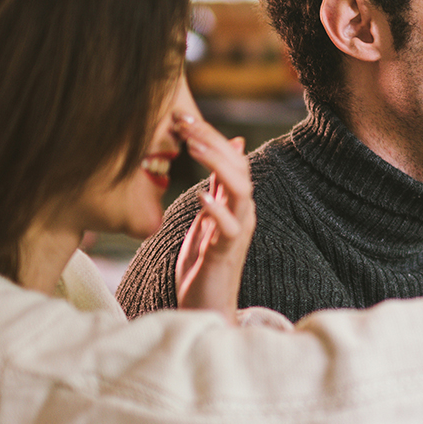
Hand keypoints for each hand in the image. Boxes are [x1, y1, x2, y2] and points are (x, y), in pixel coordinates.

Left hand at [175, 115, 254, 317]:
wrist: (207, 308)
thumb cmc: (204, 265)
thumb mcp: (208, 217)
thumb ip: (219, 186)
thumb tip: (232, 148)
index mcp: (236, 203)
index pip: (231, 157)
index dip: (209, 134)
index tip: (180, 115)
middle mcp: (242, 213)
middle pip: (239, 166)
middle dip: (211, 139)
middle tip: (182, 120)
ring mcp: (237, 233)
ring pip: (241, 190)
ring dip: (218, 165)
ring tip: (192, 147)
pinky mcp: (226, 254)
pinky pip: (230, 228)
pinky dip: (217, 210)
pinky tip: (201, 196)